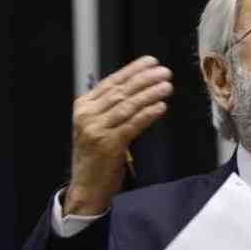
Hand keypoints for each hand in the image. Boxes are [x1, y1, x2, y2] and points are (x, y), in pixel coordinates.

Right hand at [64, 56, 172, 215]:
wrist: (87, 187)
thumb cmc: (96, 157)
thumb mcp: (98, 127)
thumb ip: (112, 108)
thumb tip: (138, 88)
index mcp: (84, 107)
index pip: (112, 82)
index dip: (133, 70)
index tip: (151, 62)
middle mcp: (87, 115)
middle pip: (121, 91)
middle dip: (145, 79)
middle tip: (164, 72)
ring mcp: (96, 130)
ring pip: (127, 106)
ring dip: (149, 94)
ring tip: (167, 86)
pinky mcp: (108, 145)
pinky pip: (132, 125)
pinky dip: (147, 114)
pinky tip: (160, 107)